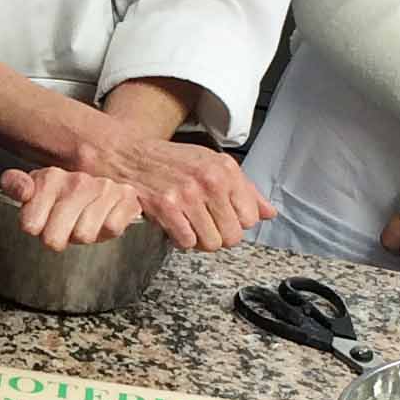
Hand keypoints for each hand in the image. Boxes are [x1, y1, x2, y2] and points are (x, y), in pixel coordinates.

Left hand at [0, 164, 145, 249]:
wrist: (105, 187)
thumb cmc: (66, 194)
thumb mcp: (35, 188)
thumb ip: (15, 184)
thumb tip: (22, 190)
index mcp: (50, 179)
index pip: (30, 224)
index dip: (35, 229)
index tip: (39, 222)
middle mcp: (77, 182)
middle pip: (55, 237)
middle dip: (58, 238)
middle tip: (63, 227)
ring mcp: (104, 189)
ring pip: (84, 235)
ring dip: (83, 235)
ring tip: (83, 222)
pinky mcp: (127, 199)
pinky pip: (112, 228)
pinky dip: (106, 231)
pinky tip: (102, 220)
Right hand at [119, 141, 272, 251]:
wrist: (131, 156)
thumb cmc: (172, 161)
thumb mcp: (213, 165)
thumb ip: (245, 190)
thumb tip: (269, 213)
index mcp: (226, 170)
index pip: (250, 218)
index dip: (236, 222)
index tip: (223, 215)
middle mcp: (210, 181)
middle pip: (232, 236)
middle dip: (219, 235)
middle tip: (205, 223)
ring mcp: (188, 195)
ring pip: (211, 243)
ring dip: (200, 239)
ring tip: (190, 223)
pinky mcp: (167, 207)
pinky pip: (187, 242)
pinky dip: (181, 238)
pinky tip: (176, 224)